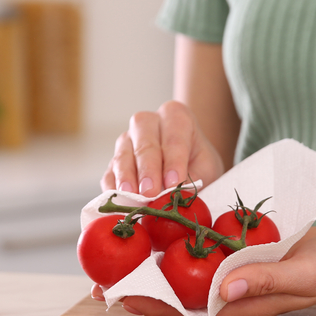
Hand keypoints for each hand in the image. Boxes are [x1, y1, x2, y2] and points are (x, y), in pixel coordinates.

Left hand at [94, 227, 315, 315]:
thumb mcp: (303, 276)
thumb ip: (267, 282)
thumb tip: (225, 289)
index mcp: (243, 304)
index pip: (191, 312)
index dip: (156, 308)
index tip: (123, 300)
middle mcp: (231, 289)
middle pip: (179, 294)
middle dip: (143, 289)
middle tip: (103, 281)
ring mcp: (233, 270)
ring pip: (186, 272)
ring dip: (156, 265)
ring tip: (120, 255)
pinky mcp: (238, 250)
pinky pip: (204, 249)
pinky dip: (180, 241)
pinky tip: (158, 227)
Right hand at [101, 100, 224, 196]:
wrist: (186, 164)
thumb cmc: (197, 162)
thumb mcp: (206, 167)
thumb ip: (194, 177)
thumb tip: (176, 194)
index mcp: (175, 115)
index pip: (174, 136)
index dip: (174, 160)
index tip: (174, 182)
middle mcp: (148, 122)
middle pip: (144, 142)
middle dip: (148, 168)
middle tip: (151, 191)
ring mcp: (127, 140)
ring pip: (123, 155)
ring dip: (127, 177)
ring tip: (132, 195)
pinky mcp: (114, 161)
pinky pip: (109, 173)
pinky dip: (113, 188)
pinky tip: (120, 200)